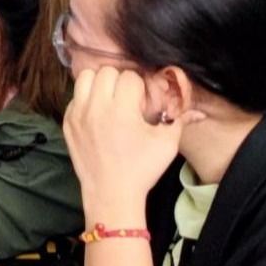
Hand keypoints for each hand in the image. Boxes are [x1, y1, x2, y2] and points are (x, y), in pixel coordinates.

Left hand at [64, 67, 203, 220]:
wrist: (111, 193)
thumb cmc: (142, 169)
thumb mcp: (166, 144)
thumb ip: (179, 120)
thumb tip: (198, 112)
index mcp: (121, 109)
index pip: (130, 77)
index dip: (140, 87)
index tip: (142, 103)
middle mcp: (96, 107)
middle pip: (106, 72)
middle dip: (120, 81)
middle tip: (127, 100)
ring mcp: (77, 114)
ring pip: (85, 77)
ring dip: (99, 83)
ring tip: (111, 101)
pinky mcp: (67, 122)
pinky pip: (74, 97)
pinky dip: (86, 99)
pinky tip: (98, 114)